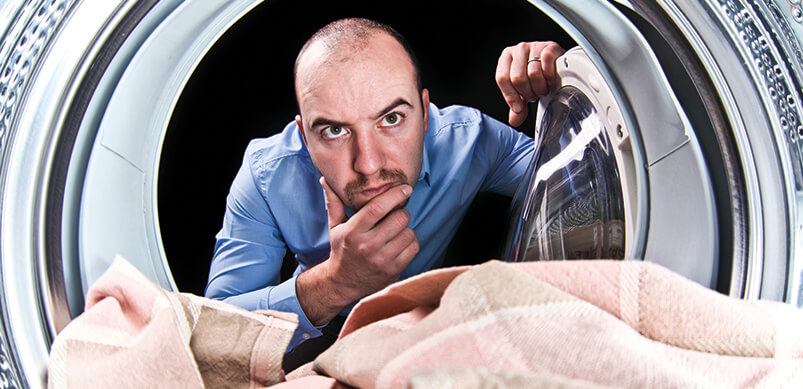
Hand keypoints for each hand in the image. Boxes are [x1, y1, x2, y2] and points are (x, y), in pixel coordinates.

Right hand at [296, 177, 418, 324]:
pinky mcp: (394, 270)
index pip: (377, 208)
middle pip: (399, 218)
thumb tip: (325, 179)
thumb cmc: (341, 250)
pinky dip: (410, 242)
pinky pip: (414, 247)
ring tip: (394, 231)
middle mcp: (368, 246)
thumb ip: (334, 202)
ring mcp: (382, 260)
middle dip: (401, 212)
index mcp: (353, 232)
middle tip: (395, 215)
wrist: (342, 283)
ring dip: (405, 229)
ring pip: (409, 232)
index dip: (395, 195)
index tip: (405, 188)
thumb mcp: (335, 226)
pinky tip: (399, 243)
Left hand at [495, 41, 565, 126]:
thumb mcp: (522, 90)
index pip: (502, 78)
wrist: (554, 62)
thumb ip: (517, 106)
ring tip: (542, 88)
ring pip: (534, 73)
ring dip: (540, 87)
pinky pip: (547, 66)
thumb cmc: (534, 75)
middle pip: (518, 78)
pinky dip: (549, 78)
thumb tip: (514, 121)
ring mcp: (534, 46)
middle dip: (528, 92)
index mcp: (506, 58)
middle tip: (534, 94)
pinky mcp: (549, 47)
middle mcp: (518, 50)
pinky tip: (550, 81)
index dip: (511, 96)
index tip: (519, 107)